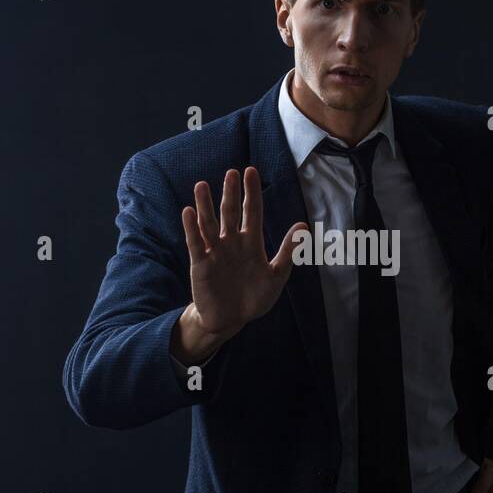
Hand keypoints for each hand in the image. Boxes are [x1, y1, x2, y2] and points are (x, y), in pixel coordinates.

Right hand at [180, 167, 306, 339]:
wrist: (232, 320)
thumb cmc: (254, 298)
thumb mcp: (276, 275)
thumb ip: (288, 251)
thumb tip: (303, 226)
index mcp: (251, 242)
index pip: (251, 212)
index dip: (251, 192)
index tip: (250, 171)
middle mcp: (231, 242)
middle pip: (229, 213)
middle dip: (230, 193)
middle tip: (231, 172)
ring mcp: (215, 251)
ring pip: (209, 223)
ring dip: (205, 205)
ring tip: (201, 185)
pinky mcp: (200, 263)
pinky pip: (195, 243)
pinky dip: (191, 228)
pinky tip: (188, 212)